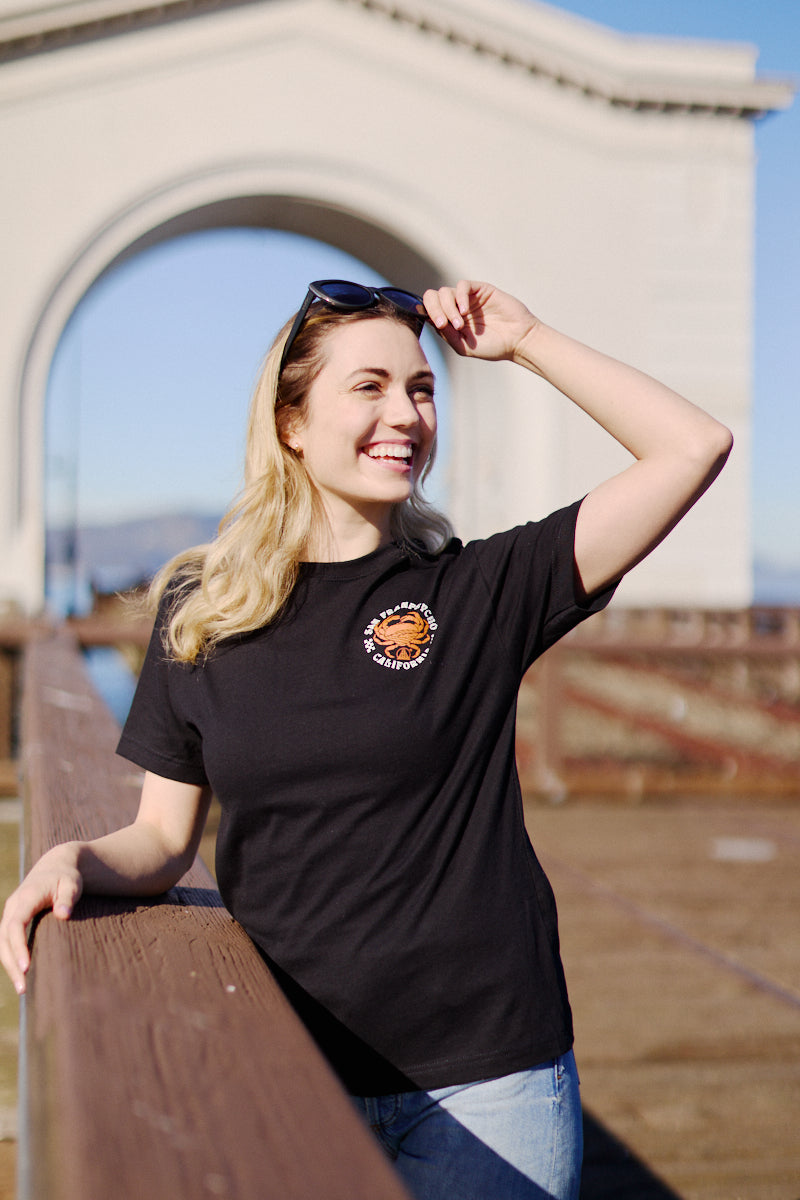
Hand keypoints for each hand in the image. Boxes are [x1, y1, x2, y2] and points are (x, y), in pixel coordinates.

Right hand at [0, 844, 83, 993]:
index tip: (26, 967)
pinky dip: (11, 958)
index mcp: (27, 896)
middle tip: (23, 989)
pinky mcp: (12, 919)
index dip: (19, 946)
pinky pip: (6, 941)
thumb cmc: (67, 877)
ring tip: (22, 989)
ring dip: (9, 965)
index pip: (16, 924)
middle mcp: (14, 905)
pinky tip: (20, 975)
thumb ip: (68, 898)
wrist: (57, 866)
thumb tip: (63, 915)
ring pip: (2, 942)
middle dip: (11, 964)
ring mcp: (11, 912)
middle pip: (4, 938)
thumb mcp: (72, 884)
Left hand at [422, 281, 537, 361]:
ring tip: (460, 324)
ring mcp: (468, 298)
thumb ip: (447, 335)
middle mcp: (456, 308)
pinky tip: (465, 311)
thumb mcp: (464, 347)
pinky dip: (459, 297)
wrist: (517, 340)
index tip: (438, 326)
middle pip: (433, 298)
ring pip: (445, 292)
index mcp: (450, 321)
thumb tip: (432, 321)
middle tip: (445, 324)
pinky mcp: (480, 290)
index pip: (429, 311)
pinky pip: (462, 286)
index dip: (427, 314)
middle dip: (434, 310)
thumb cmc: (493, 347)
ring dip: (448, 308)